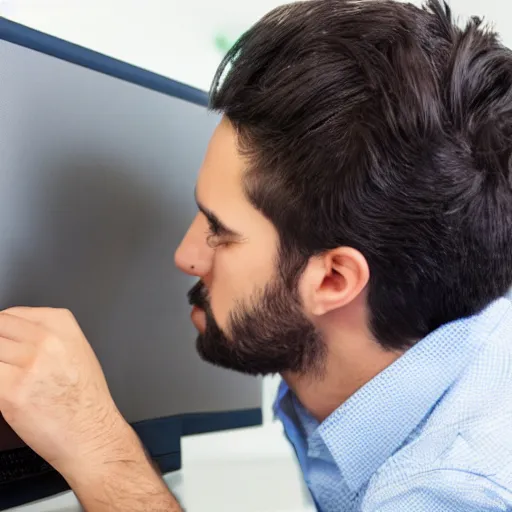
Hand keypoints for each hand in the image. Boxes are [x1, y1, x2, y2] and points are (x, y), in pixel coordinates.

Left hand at [0, 307, 127, 475]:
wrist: (92, 433)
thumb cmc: (86, 398)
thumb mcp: (76, 351)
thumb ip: (45, 336)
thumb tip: (11, 336)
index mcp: (62, 325)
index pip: (12, 314)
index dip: (2, 330)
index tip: (3, 342)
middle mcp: (46, 340)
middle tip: (6, 362)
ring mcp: (28, 363)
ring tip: (8, 377)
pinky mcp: (10, 391)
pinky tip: (6, 392)